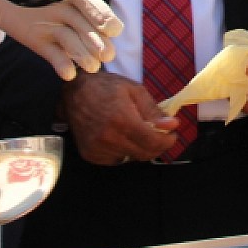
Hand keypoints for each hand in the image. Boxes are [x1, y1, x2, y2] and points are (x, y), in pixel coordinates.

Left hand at [0, 0, 122, 80]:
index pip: (91, 3)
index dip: (102, 16)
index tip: (113, 28)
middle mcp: (70, 10)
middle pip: (88, 28)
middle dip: (98, 41)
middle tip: (107, 54)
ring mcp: (57, 28)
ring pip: (75, 44)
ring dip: (84, 56)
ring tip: (90, 67)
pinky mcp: (42, 43)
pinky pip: (55, 56)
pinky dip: (62, 65)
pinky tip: (67, 73)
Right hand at [61, 70, 177, 164]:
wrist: (75, 91)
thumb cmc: (107, 87)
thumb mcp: (135, 90)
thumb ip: (153, 110)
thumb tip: (172, 125)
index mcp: (123, 120)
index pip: (153, 142)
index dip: (167, 141)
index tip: (172, 135)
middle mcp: (109, 138)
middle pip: (144, 154)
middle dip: (157, 146)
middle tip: (159, 135)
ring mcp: (98, 148)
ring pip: (131, 158)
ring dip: (139, 148)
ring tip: (137, 132)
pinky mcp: (90, 154)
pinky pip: (116, 160)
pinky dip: (123, 151)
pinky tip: (120, 137)